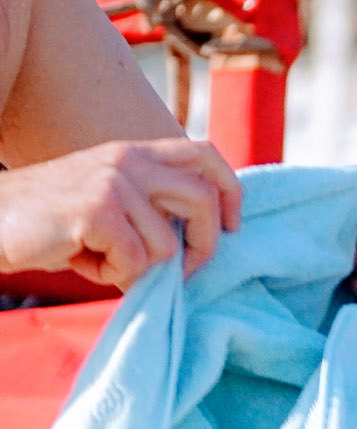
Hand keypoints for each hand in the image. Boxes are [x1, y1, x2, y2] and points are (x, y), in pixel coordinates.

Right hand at [0, 139, 241, 285]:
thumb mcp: (108, 199)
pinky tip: (84, 262)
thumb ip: (151, 206)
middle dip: (204, 244)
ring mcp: (112, 183)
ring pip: (166, 244)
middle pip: (202, 199)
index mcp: (135, 153)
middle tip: (184, 271)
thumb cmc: (52, 222)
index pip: (205, 155)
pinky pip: (134, 261)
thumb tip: (207, 239)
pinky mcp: (95, 212)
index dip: (230, 191)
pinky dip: (113, 275)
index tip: (232, 226)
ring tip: (101, 259)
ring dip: (138, 268)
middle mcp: (128, 160)